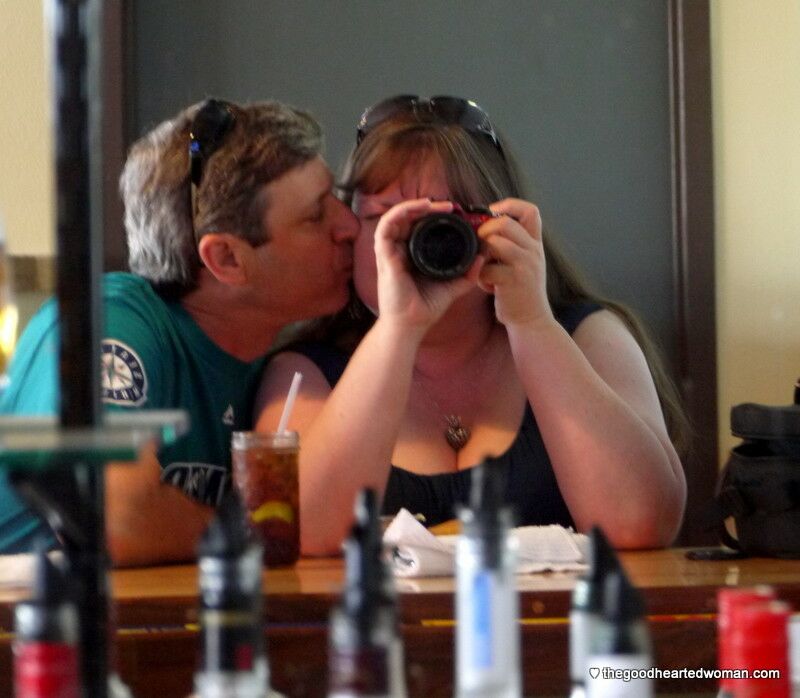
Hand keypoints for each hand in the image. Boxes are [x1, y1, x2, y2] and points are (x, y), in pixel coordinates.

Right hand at [374, 198, 482, 330]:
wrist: (411, 326)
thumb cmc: (425, 309)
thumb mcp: (452, 286)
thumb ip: (467, 274)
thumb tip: (482, 257)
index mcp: (412, 255)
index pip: (419, 227)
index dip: (434, 216)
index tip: (455, 214)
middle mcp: (399, 250)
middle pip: (409, 219)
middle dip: (427, 208)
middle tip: (449, 206)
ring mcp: (389, 251)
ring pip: (396, 217)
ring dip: (414, 206)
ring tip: (433, 203)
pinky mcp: (384, 255)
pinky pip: (386, 226)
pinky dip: (400, 212)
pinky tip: (419, 209)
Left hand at [477, 198, 553, 327]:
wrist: (532, 320)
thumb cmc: (522, 290)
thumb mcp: (525, 262)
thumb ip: (513, 244)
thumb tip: (485, 226)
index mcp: (535, 244)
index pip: (531, 211)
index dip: (509, 205)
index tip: (493, 212)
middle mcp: (533, 251)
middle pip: (506, 223)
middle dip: (485, 228)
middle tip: (478, 240)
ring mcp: (524, 266)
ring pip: (496, 242)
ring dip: (482, 251)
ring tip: (482, 264)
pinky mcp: (513, 282)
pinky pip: (487, 269)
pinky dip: (480, 276)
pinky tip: (485, 285)